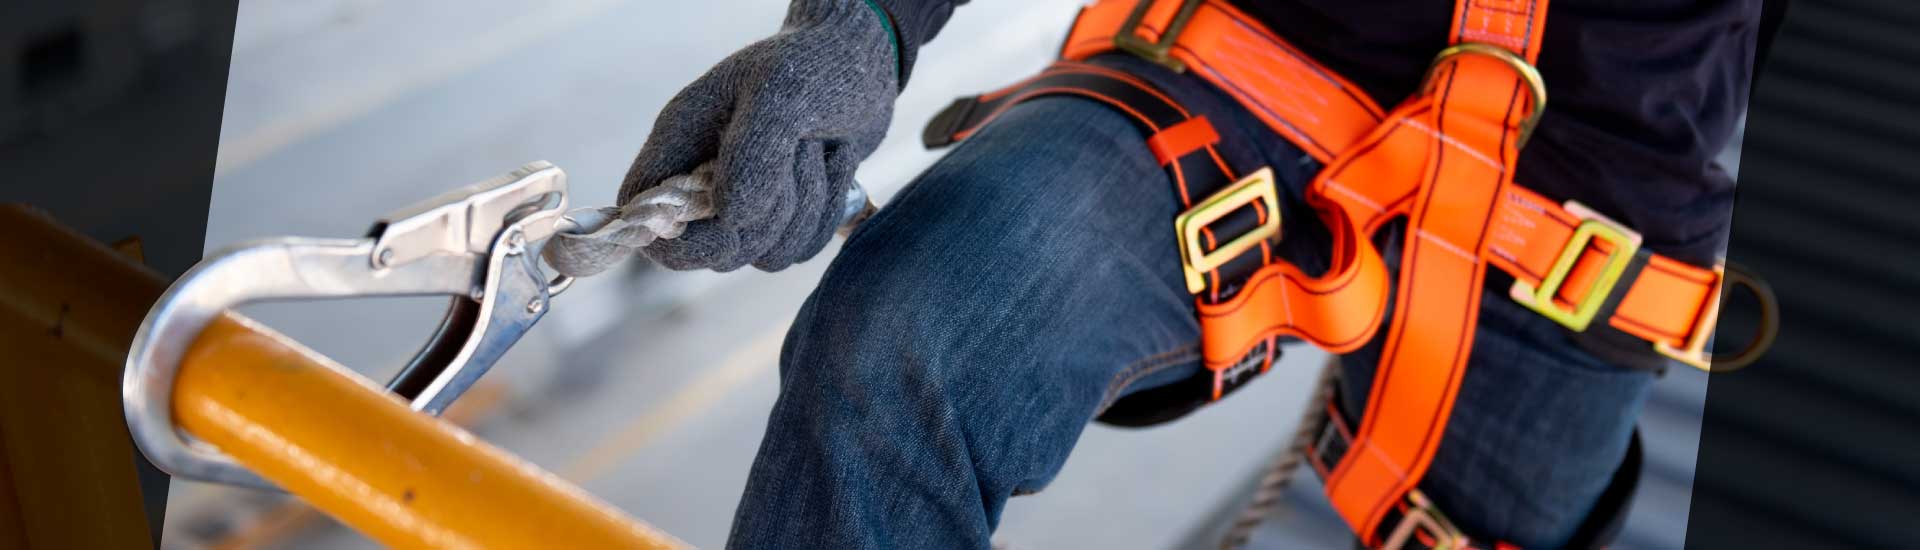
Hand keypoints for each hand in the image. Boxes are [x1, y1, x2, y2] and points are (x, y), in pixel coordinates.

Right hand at [551, 0, 900, 275]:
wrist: (860, 57)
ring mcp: (745, 201)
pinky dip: (826, 213)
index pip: (640, 211)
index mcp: (680, 141)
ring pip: (763, 255)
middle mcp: (704, 178)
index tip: (727, 219)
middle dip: (766, 217)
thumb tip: (733, 217)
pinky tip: (833, 162)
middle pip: (711, 249)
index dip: (672, 236)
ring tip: (817, 150)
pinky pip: (798, 250)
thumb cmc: (813, 65)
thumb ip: (751, 156)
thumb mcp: (781, 94)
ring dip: (806, 210)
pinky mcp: (783, 215)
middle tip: (798, 155)